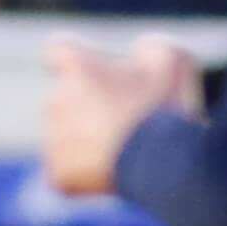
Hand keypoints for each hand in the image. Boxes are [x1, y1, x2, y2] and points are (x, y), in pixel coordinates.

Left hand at [38, 36, 197, 195]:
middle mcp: (56, 100)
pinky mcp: (59, 176)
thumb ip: (148, 49)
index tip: (93, 71)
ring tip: (123, 151)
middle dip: (88, 106)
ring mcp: (55, 141)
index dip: (78, 61)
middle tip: (125, 120)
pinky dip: (85, 174)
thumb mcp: (171, 59)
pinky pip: (67, 171)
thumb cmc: (165, 107)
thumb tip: (141, 53)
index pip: (59, 50)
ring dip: (86, 141)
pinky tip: (113, 173)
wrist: (162, 165)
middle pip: (65, 98)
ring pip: (65, 137)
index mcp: (77, 67)